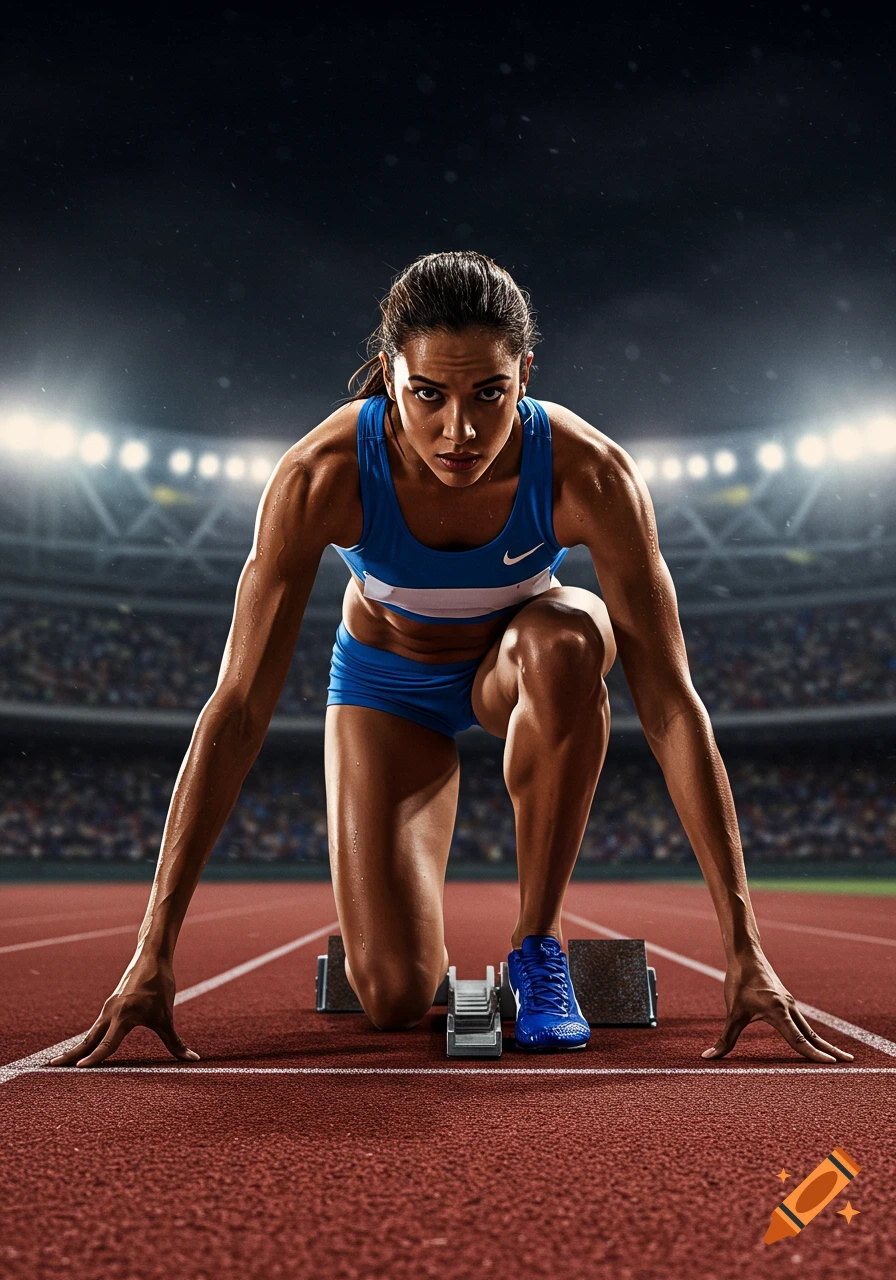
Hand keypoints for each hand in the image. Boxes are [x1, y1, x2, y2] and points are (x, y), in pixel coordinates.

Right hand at [50, 957, 199, 1067]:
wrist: (152, 956)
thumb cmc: (160, 985)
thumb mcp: (168, 1015)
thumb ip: (176, 1042)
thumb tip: (193, 1059)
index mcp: (123, 1016)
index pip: (106, 1043)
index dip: (95, 1058)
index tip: (80, 1069)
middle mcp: (110, 1013)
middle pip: (87, 1039)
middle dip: (71, 1054)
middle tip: (51, 1067)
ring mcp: (108, 1009)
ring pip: (90, 1033)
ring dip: (76, 1048)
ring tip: (60, 1062)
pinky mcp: (110, 1006)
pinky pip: (96, 1027)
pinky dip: (87, 1039)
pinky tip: (81, 1048)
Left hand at [701, 951, 853, 1063]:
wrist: (746, 955)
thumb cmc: (739, 982)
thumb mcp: (732, 1012)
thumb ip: (724, 1038)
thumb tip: (708, 1057)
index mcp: (778, 1012)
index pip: (798, 1039)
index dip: (813, 1054)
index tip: (831, 1064)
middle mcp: (789, 1008)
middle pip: (812, 1035)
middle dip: (830, 1050)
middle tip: (849, 1062)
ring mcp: (790, 1004)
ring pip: (809, 1028)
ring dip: (824, 1042)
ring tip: (839, 1056)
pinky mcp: (787, 1001)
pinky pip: (803, 1022)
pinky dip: (812, 1034)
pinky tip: (816, 1041)